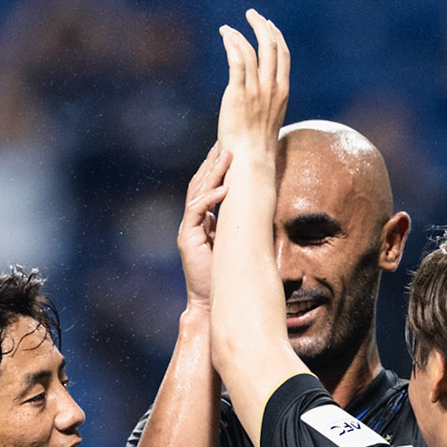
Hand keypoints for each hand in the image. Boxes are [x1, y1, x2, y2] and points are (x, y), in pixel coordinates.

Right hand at [179, 142, 232, 309]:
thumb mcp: (235, 245)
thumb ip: (239, 228)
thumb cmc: (226, 277)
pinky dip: (210, 198)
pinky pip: (197, 211)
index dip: (216, 170)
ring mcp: (188, 230)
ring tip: (226, 156)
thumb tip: (259, 212)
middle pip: (199, 185)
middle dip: (211, 164)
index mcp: (202, 222)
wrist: (211, 302)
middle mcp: (192, 223)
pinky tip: (224, 188)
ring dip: (212, 173)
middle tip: (225, 144)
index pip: (206, 189)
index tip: (229, 152)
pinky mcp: (187, 239)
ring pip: (197, 193)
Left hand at [217, 9, 289, 160]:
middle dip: (261, 26)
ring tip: (227, 29)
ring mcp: (255, 90)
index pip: (283, 55)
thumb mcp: (269, 119)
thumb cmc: (257, 145)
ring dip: (239, 34)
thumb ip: (267, 102)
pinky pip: (236, 60)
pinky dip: (232, 44)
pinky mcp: (238, 93)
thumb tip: (259, 96)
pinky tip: (225, 37)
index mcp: (282, 91)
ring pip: (251, 50)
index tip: (268, 25)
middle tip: (251, 14)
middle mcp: (272, 87)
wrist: (250, 159)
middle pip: (270, 46)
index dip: (276, 36)